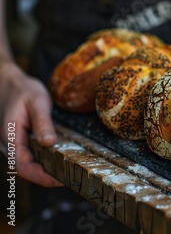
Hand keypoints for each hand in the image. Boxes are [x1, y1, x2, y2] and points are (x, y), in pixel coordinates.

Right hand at [0, 62, 61, 186]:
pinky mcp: (17, 141)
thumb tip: (49, 143)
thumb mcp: (37, 101)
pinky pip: (27, 157)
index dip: (41, 177)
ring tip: (67, 173)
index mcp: (10, 136)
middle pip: (24, 170)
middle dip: (45, 178)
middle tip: (71, 179)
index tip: (61, 180)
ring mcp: (11, 144)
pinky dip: (41, 162)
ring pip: (25, 165)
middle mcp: (8, 144)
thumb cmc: (23, 90)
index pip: (22, 166)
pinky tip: (57, 161)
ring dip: (44, 172)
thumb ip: (43, 123)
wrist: (8, 82)